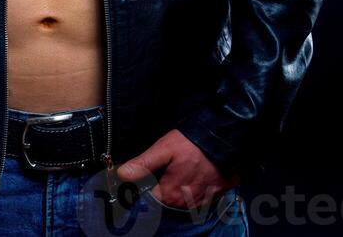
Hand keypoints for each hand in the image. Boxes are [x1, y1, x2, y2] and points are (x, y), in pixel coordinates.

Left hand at [115, 129, 239, 210]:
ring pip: (183, 196)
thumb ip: (143, 164)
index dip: (148, 183)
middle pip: (167, 197)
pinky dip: (195, 185)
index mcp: (170, 194)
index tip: (152, 170)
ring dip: (180, 185)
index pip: (151, 196)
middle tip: (170, 165)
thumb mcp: (163, 149)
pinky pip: (199, 195)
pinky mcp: (214, 195)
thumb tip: (121, 174)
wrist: (221, 139)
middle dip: (165, 183)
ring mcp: (202, 201)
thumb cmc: (190, 143)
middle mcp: (185, 203)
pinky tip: (195, 171)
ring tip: (183, 167)